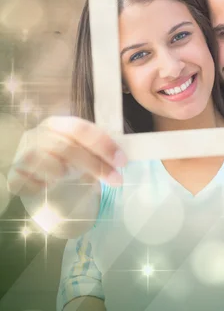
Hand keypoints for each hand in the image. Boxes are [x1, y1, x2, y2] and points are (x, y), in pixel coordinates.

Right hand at [7, 116, 127, 197]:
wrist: (37, 172)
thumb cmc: (64, 158)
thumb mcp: (80, 148)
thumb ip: (96, 148)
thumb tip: (121, 157)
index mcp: (57, 123)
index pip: (80, 129)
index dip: (103, 144)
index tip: (122, 161)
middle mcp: (37, 134)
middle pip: (69, 148)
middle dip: (97, 166)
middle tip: (117, 180)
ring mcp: (23, 153)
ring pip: (52, 166)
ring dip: (70, 175)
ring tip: (76, 179)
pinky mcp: (14, 174)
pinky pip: (34, 183)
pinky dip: (46, 187)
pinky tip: (51, 186)